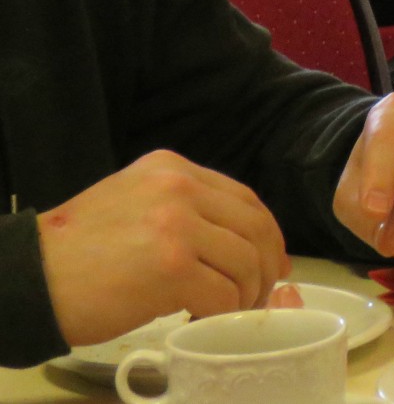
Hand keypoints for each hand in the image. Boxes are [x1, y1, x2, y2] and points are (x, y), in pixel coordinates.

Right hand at [39, 150, 289, 346]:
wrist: (27, 278)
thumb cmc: (76, 251)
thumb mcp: (134, 203)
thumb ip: (186, 210)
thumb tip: (243, 243)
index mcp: (172, 168)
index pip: (244, 198)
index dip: (266, 234)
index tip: (272, 263)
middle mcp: (179, 187)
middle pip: (254, 227)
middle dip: (266, 267)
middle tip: (259, 296)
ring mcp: (177, 225)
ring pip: (245, 262)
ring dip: (246, 295)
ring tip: (226, 312)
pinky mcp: (171, 267)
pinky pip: (223, 294)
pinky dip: (222, 313)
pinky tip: (201, 320)